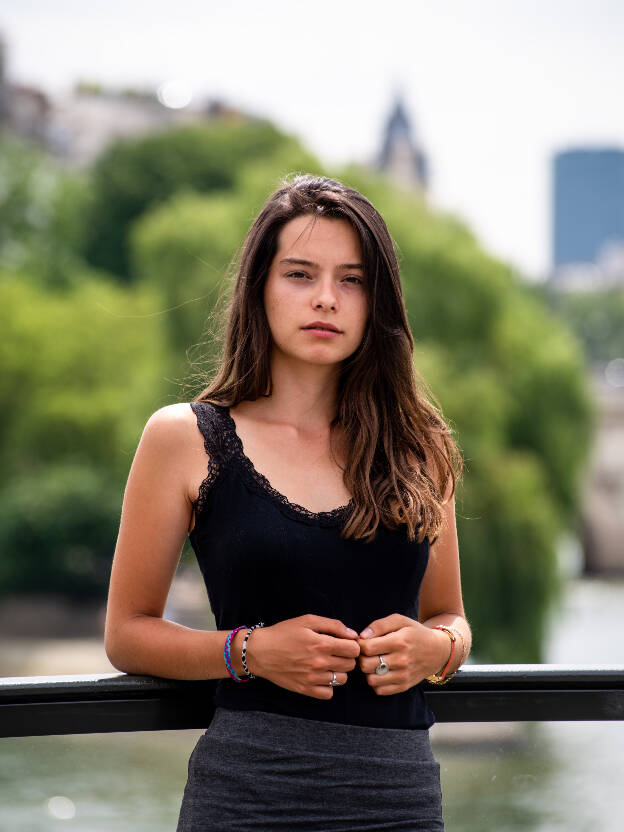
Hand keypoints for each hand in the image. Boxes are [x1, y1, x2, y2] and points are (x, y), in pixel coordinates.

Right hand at [245, 614, 359, 699]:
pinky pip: (329, 693)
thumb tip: (352, 634)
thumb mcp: (307, 620)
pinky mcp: (305, 689)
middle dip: (347, 657)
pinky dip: (328, 686)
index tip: (345, 643)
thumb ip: (333, 625)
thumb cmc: (283, 633)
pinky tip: (321, 676)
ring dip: (339, 671)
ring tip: (328, 664)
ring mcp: (312, 678)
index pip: (354, 649)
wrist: (260, 651)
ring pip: (342, 680)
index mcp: (321, 643)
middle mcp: (319, 663)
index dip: (352, 644)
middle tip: (336, 652)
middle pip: (350, 665)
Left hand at [357, 614, 449, 694]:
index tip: (363, 642)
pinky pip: (380, 690)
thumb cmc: (415, 633)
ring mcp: (403, 675)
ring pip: (371, 679)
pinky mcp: (404, 686)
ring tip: (373, 662)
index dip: (360, 644)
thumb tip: (362, 636)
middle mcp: (401, 661)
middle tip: (367, 652)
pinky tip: (379, 672)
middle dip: (362, 657)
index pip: (367, 648)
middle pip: (366, 665)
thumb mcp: (400, 620)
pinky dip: (375, 682)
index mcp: (399, 642)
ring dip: (367, 671)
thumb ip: (380, 625)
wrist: (437, 651)